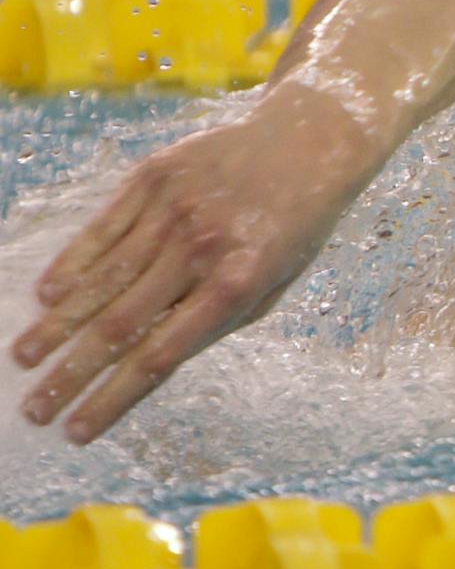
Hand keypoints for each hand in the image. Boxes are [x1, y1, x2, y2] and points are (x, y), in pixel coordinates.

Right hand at [10, 90, 375, 442]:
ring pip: (100, 279)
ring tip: (24, 358)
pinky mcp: (154, 176)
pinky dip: (72, 265)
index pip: (159, 357)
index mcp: (236, 285)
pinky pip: (103, 228)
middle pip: (118, 326)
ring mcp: (173, 210)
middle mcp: (199, 249)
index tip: (77, 431)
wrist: (312, 138)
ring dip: (56, 326)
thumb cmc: (296, 223)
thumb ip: (216, 320)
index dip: (113, 399)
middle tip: (34, 410)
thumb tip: (149, 357)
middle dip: (70, 375)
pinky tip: (48, 295)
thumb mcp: (274, 282)